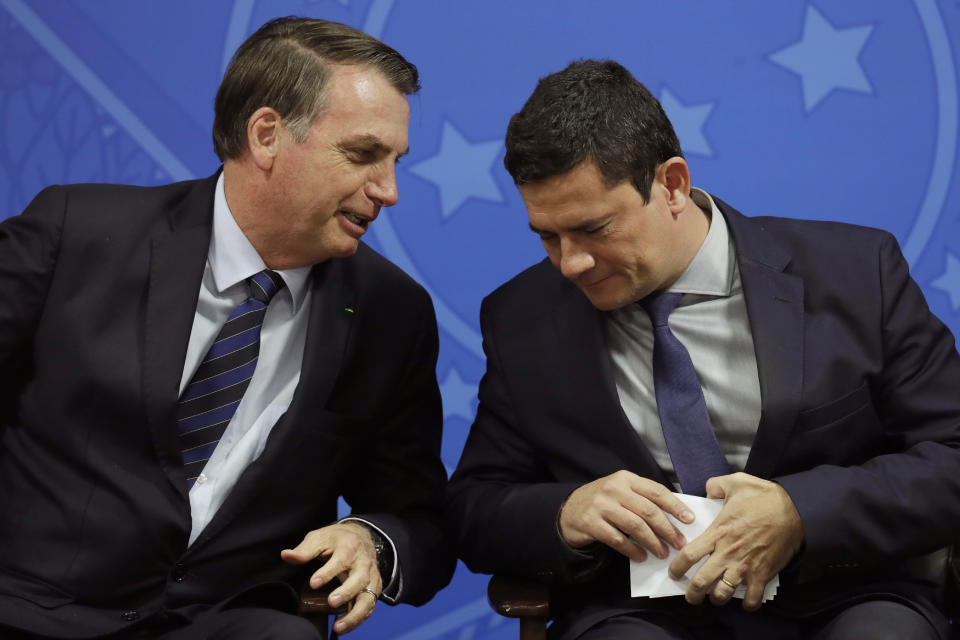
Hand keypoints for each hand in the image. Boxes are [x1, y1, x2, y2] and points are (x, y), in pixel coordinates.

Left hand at [281, 521, 382, 634]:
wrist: (361, 537)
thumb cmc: (336, 540)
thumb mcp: (319, 538)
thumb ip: (304, 550)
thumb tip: (286, 555)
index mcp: (350, 547)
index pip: (341, 560)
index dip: (328, 572)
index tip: (314, 583)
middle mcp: (364, 563)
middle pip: (360, 579)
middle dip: (347, 592)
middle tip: (331, 602)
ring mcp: (371, 577)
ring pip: (368, 597)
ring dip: (355, 614)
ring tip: (338, 626)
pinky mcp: (373, 589)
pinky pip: (368, 606)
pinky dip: (357, 619)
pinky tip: (342, 627)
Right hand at [558, 470, 693, 560]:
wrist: (568, 510)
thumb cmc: (602, 502)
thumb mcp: (621, 491)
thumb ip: (642, 498)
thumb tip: (675, 517)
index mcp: (625, 478)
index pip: (656, 491)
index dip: (675, 506)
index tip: (689, 520)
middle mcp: (613, 489)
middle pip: (648, 510)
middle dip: (667, 529)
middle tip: (679, 543)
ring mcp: (600, 505)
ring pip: (635, 526)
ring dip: (652, 542)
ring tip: (662, 553)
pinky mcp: (590, 523)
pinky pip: (617, 539)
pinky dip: (632, 550)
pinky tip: (640, 556)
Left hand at [668, 472, 803, 610]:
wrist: (796, 510)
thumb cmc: (766, 497)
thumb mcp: (736, 482)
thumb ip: (715, 485)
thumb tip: (708, 491)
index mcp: (718, 533)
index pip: (689, 556)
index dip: (677, 568)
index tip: (674, 572)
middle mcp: (728, 553)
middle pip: (701, 582)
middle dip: (692, 593)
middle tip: (690, 596)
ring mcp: (745, 566)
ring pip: (723, 594)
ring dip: (716, 599)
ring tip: (714, 598)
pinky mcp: (763, 574)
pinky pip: (752, 598)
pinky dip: (747, 604)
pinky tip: (744, 601)